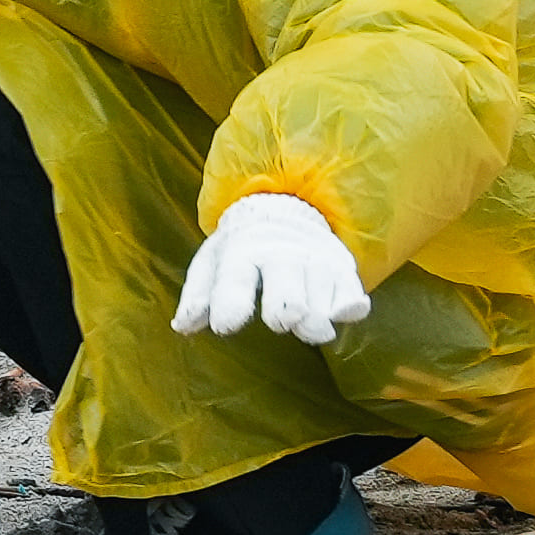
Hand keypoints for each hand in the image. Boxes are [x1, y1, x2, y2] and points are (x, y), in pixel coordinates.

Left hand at [170, 194, 373, 346]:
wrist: (283, 207)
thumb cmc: (241, 248)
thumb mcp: (211, 263)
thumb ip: (196, 296)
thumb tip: (182, 327)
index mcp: (242, 253)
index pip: (236, 280)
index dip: (231, 305)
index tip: (226, 325)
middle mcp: (282, 255)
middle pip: (289, 295)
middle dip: (284, 311)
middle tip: (281, 321)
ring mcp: (316, 261)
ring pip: (322, 301)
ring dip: (316, 320)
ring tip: (308, 327)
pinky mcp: (343, 269)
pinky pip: (352, 295)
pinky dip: (348, 306)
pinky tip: (342, 313)